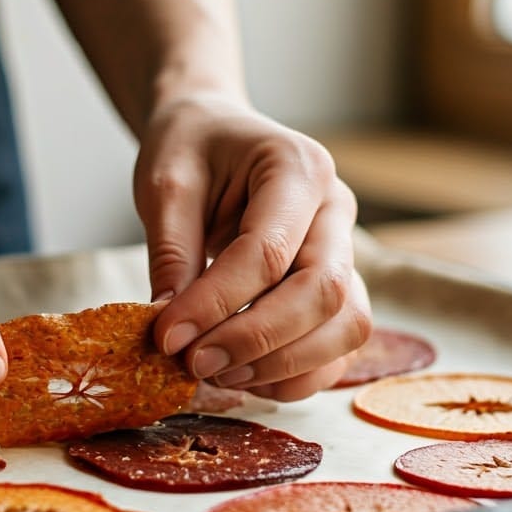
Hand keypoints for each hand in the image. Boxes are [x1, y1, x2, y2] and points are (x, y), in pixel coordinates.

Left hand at [134, 95, 370, 400]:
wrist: (214, 133)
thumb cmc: (192, 149)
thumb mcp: (166, 185)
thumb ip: (171, 253)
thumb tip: (173, 332)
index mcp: (297, 168)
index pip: (267, 251)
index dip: (217, 303)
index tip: (167, 337)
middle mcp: (336, 208)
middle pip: (322, 292)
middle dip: (256, 340)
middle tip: (194, 363)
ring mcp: (346, 248)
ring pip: (346, 325)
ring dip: (283, 364)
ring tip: (218, 375)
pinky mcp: (339, 284)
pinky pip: (339, 342)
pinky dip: (299, 373)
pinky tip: (246, 377)